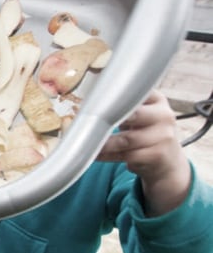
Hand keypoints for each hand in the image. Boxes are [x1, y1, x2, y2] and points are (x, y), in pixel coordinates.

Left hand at [95, 89, 190, 215]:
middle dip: (110, 118)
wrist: (166, 160)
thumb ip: (122, 106)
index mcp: (157, 100)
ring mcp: (163, 136)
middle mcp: (164, 116)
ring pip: (126, 140)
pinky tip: (95, 154)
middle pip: (134, 115)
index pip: (138, 92)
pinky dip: (107, 156)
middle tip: (89, 121)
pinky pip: (127, 156)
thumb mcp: (140, 115)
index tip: (97, 100)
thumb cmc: (145, 133)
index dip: (116, 96)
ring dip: (104, 143)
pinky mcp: (157, 155)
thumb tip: (86, 104)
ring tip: (86, 142)